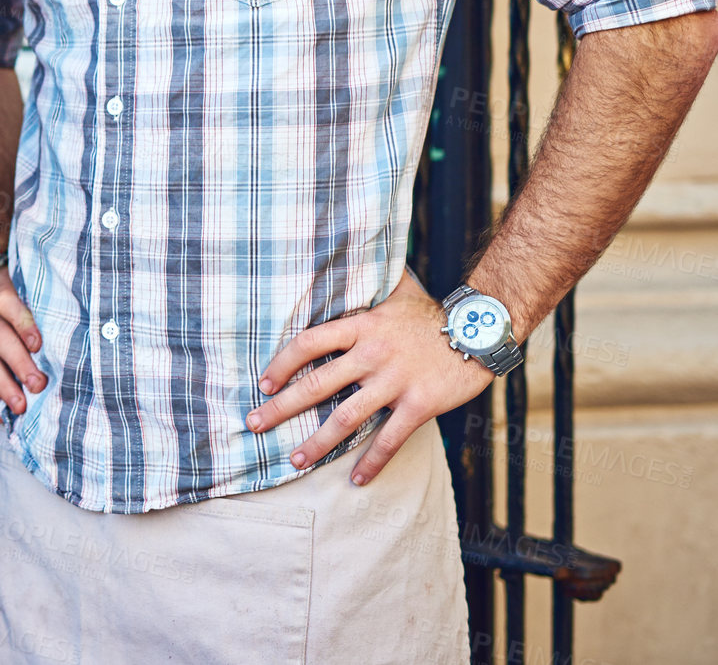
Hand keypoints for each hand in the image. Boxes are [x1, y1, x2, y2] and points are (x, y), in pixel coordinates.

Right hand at [0, 267, 45, 424]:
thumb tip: (81, 320)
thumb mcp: (24, 283)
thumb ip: (42, 298)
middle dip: (18, 363)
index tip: (38, 345)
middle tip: (38, 385)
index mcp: (1, 292)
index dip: (23, 325)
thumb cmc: (18, 289)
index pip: (9, 306)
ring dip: (3, 386)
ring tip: (20, 407)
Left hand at [246, 268, 493, 485]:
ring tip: (293, 459)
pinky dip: (372, 462)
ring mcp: (395, 381)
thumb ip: (369, 280)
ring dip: (317, 442)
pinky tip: (357, 480)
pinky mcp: (419, 404)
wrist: (480, 330)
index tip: (263, 383)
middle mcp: (372, 353)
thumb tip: (349, 252)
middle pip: (317, 384)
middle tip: (254, 425)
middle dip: (282, 407)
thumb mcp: (396, 290)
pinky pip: (389, 439)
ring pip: (346, 417)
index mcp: (361, 326)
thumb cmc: (432, 313)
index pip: (309, 343)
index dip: (281, 364)